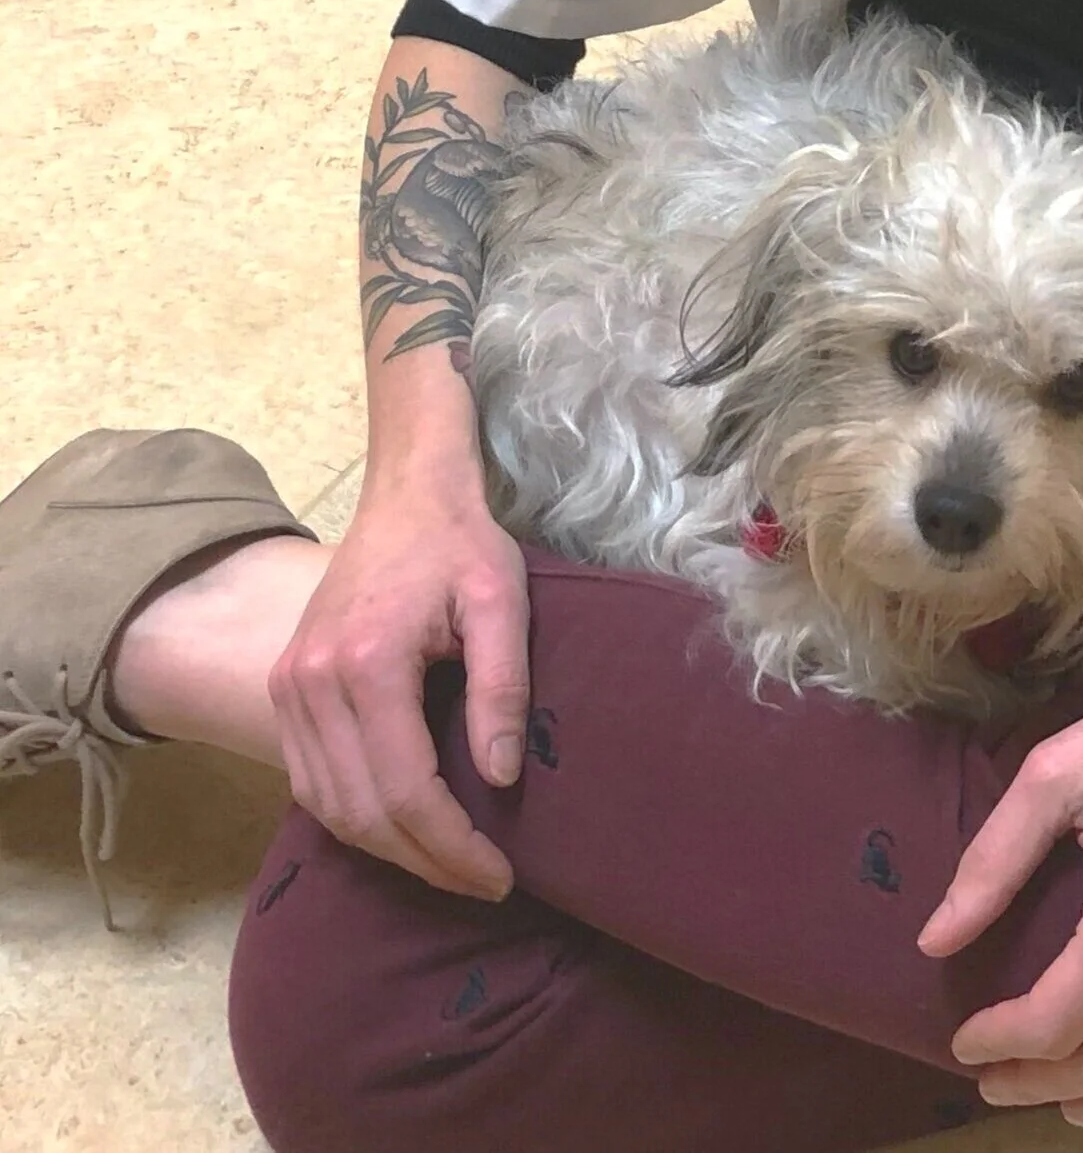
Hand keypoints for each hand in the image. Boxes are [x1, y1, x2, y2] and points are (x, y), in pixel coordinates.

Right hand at [268, 480, 529, 900]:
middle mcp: (312, 683)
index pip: (404, 790)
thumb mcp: (501, 602)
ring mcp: (288, 688)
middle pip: (363, 811)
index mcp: (366, 662)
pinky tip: (400, 829)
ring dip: (388, 850)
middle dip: (425, 862)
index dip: (452, 846)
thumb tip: (499, 779)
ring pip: (330, 807)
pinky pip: (311, 782)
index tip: (500, 876)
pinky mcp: (284, 689)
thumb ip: (502, 689)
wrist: (405, 496)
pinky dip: (353, 819)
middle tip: (481, 883)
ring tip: (448, 866)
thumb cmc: (461, 544)